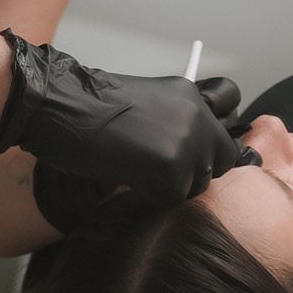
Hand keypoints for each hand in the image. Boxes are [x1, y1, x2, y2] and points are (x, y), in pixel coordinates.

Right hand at [0, 39, 256, 206]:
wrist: (61, 105)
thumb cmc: (89, 107)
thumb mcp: (145, 103)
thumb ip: (175, 120)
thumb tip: (193, 152)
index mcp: (189, 93)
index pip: (231, 113)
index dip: (215, 138)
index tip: (197, 150)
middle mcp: (196, 114)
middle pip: (222, 158)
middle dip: (196, 169)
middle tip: (161, 170)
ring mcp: (187, 142)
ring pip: (197, 183)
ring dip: (171, 185)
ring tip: (136, 170)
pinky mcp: (170, 168)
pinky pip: (171, 199)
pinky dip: (149, 196)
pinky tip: (125, 178)